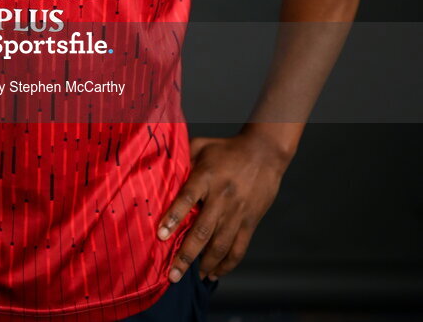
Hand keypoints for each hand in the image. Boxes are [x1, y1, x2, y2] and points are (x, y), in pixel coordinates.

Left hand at [156, 130, 290, 283]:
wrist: (264, 153)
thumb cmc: (227, 149)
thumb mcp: (201, 146)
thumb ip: (183, 160)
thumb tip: (161, 172)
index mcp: (207, 176)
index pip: (187, 198)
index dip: (174, 217)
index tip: (161, 235)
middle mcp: (222, 197)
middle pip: (203, 230)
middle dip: (186, 255)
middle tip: (173, 275)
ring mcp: (238, 212)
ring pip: (221, 245)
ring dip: (205, 264)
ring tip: (191, 277)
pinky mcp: (250, 221)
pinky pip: (239, 248)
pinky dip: (227, 264)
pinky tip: (214, 273)